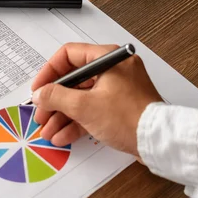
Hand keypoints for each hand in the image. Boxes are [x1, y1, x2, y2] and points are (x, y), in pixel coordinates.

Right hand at [31, 43, 162, 156]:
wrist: (158, 142)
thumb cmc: (131, 118)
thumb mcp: (85, 106)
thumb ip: (56, 97)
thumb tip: (40, 94)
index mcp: (108, 59)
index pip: (69, 55)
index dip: (49, 72)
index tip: (39, 88)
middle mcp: (113, 69)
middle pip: (74, 79)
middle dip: (54, 100)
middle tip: (42, 112)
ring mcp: (117, 88)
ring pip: (81, 96)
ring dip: (62, 114)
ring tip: (49, 130)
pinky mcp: (119, 106)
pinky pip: (93, 108)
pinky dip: (77, 120)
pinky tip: (63, 135)